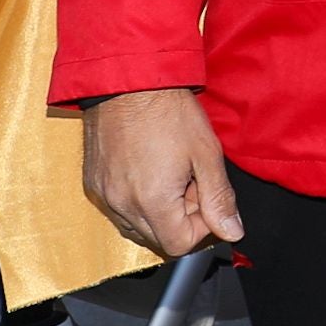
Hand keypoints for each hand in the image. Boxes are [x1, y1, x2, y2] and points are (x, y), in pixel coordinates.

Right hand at [81, 88, 242, 255]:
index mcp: (152, 201)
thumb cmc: (168, 111)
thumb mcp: (206, 154)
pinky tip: (149, 171)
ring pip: (137, 227)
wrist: (128, 81)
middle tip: (191, 181)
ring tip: (170, 174)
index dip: (201, 227)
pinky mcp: (93, 184)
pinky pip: (118, 209)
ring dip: (159, 212)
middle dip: (181, 218)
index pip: (179, 245)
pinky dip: (137, 201)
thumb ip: (219, 198)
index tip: (206, 197)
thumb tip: (232, 232)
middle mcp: (121, 205)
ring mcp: (104, 195)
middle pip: (158, 239)